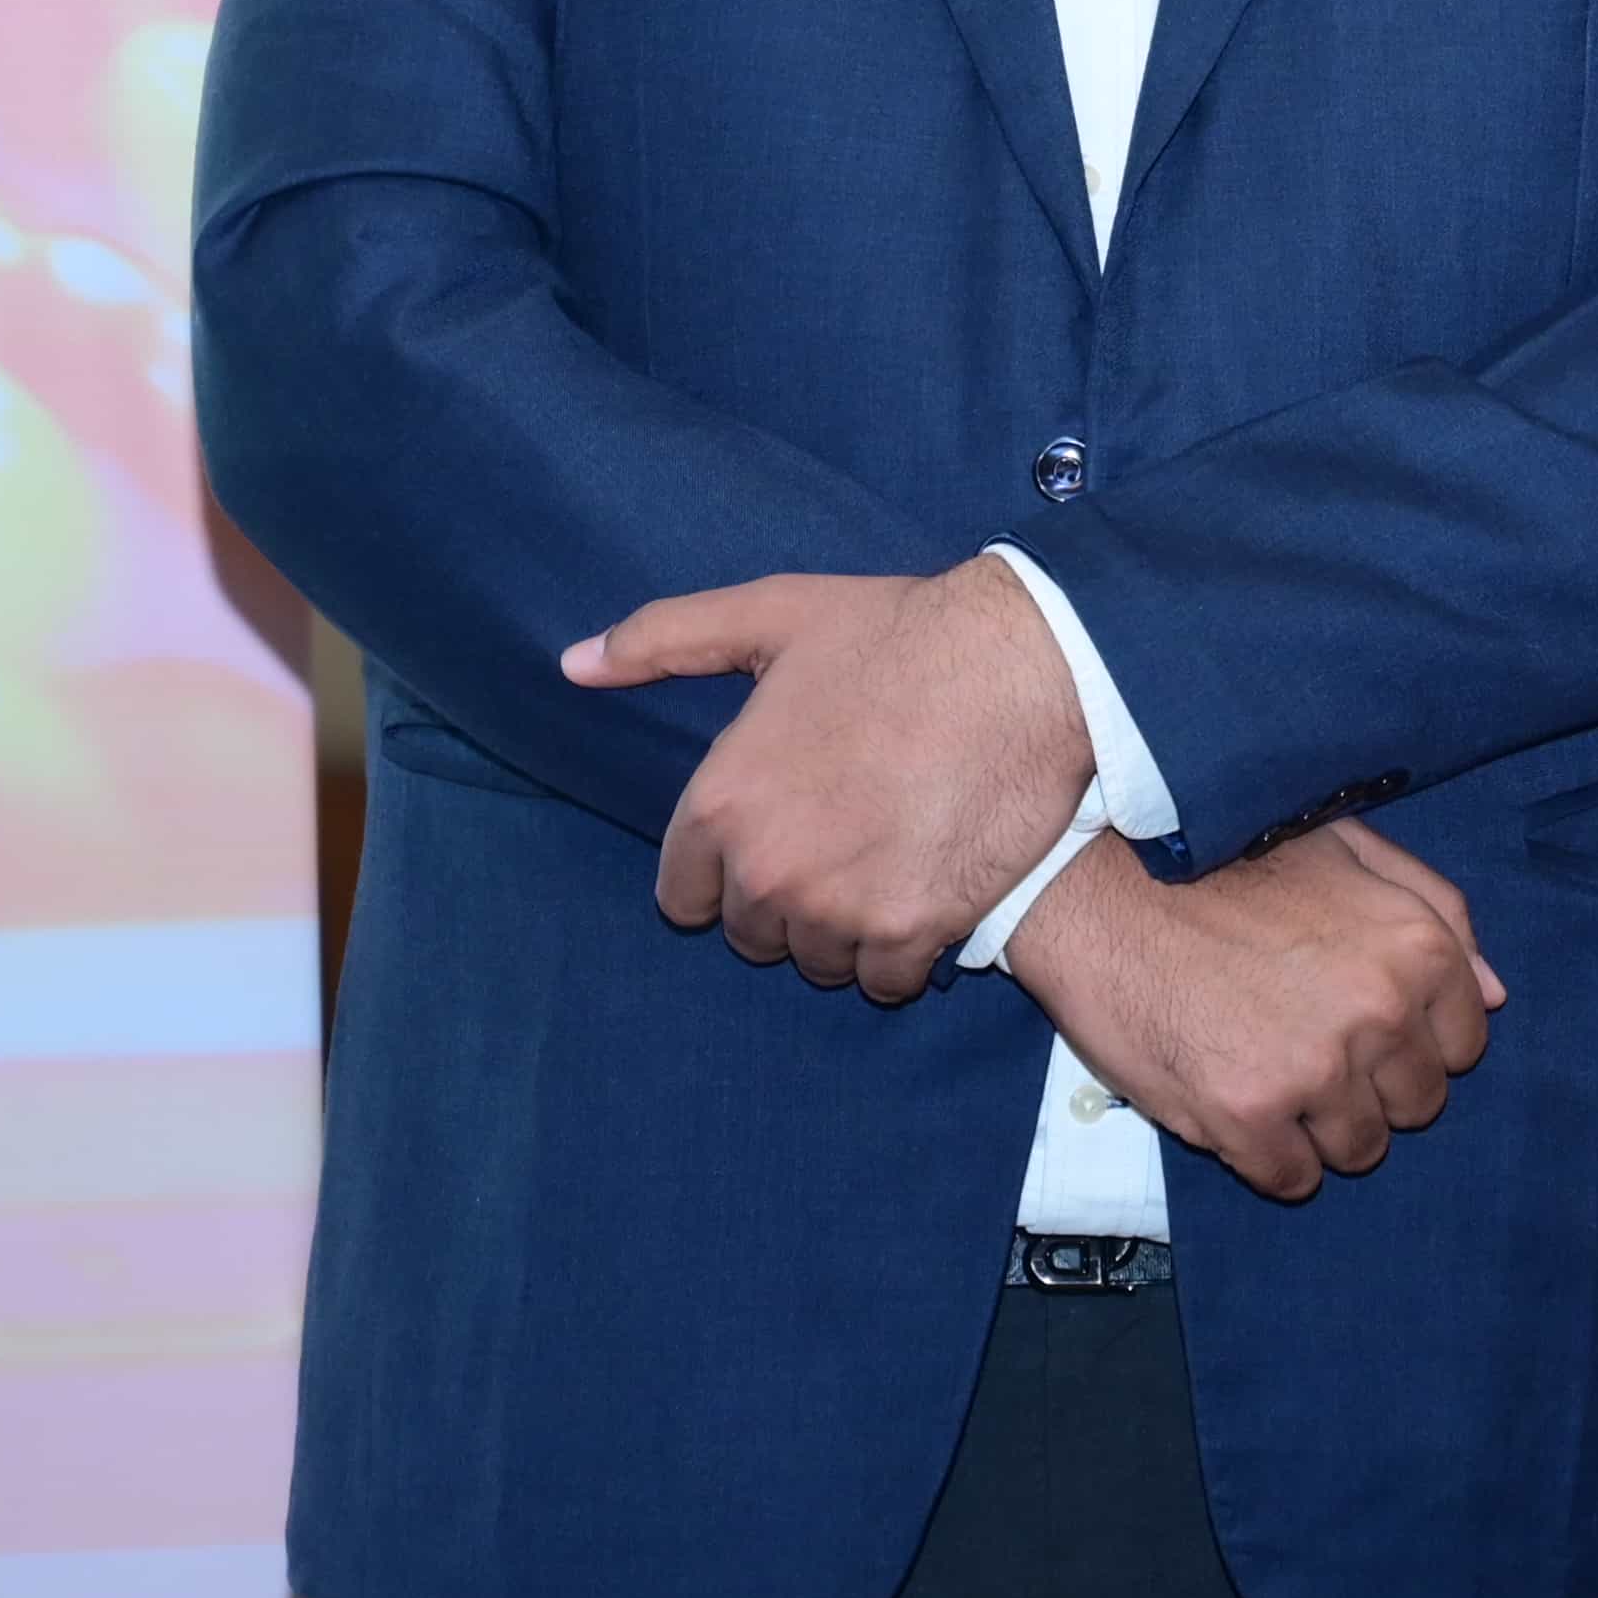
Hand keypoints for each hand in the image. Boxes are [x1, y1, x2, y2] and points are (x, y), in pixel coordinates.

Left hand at [567, 563, 1090, 1002]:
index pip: (683, 896)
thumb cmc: (897, 635)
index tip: (766, 846)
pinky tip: (921, 901)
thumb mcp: (771, 615)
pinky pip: (884, 982)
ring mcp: (840, 907)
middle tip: (835, 847)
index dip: (720, 873)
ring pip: (818, 963)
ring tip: (880, 871)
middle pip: (751, 935)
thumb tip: (573, 665)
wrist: (1024, 667)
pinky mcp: (913, 930)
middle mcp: (768, 868)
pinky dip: (900, 955)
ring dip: (842, 932)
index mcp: (723, 801)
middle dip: (784, 901)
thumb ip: (663, 640)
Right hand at [1002, 821, 1503, 1202]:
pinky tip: (1238, 1109)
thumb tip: (1494, 993)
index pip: (1464, 1044)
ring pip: (1359, 1150)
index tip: (1365, 1028)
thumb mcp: (1347, 849)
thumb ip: (1433, 913)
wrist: (1100, 883)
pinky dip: (1269, 1158)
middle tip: (1310, 1050)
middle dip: (1372, 1089)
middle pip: (1416, 1106)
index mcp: (1414, 949)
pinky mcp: (1248, 1115)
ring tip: (1269, 1075)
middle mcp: (1379, 1013)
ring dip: (1321, 1128)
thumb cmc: (1223, 857)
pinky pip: (1291, 1178)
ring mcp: (1315, 1069)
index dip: (1412, 1042)